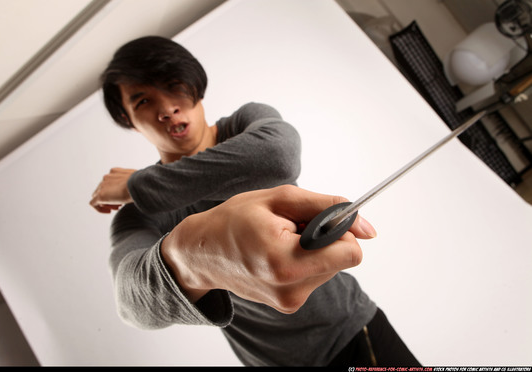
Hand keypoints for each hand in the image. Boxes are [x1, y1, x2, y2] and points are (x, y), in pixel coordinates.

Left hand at [90, 168, 135, 212]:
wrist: (139, 184)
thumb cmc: (142, 183)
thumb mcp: (137, 180)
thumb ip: (132, 182)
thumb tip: (137, 187)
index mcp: (114, 171)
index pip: (109, 182)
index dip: (114, 191)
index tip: (123, 197)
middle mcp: (106, 177)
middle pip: (102, 189)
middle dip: (110, 197)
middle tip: (120, 204)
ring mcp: (102, 186)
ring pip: (97, 196)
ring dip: (106, 203)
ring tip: (116, 208)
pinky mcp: (101, 196)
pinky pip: (93, 203)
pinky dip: (99, 209)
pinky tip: (109, 212)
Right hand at [161, 185, 375, 312]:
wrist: (201, 252)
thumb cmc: (234, 220)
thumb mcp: (279, 199)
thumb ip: (326, 207)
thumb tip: (368, 228)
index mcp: (286, 262)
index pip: (350, 253)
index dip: (341, 230)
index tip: (319, 218)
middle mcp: (291, 289)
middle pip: (341, 259)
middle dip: (324, 239)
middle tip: (290, 228)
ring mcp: (289, 301)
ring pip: (330, 267)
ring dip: (314, 250)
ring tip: (281, 240)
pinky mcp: (288, 305)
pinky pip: (315, 277)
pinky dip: (305, 262)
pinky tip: (278, 254)